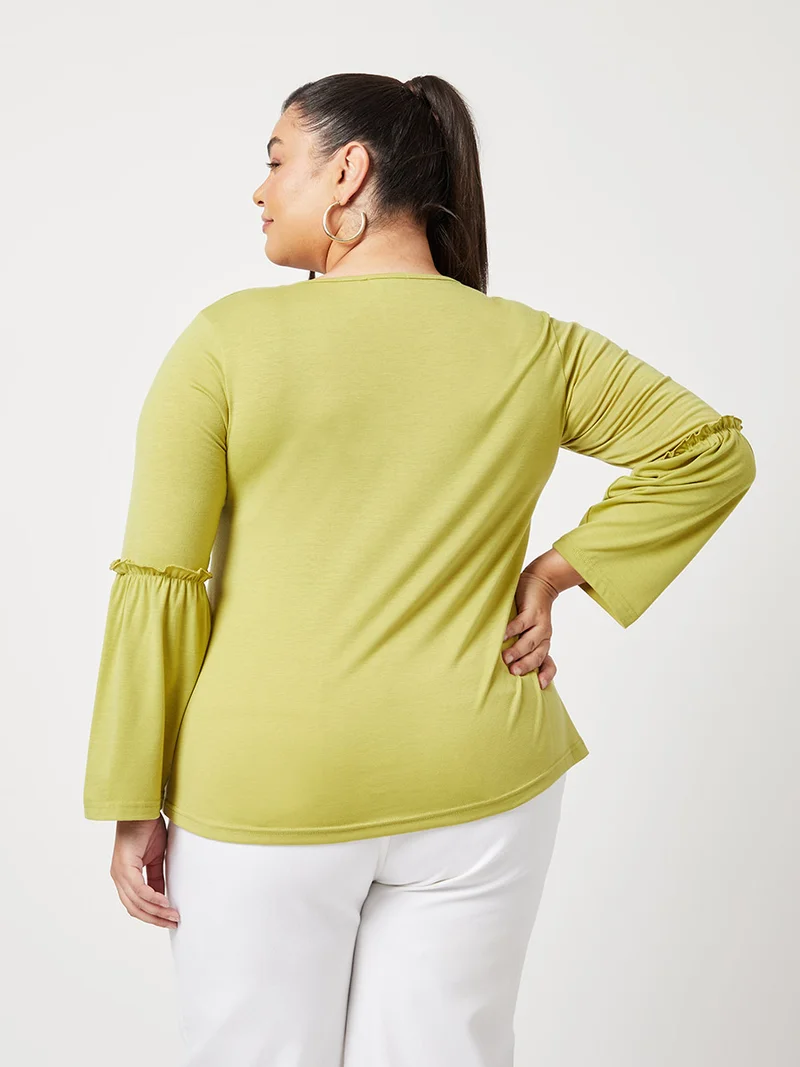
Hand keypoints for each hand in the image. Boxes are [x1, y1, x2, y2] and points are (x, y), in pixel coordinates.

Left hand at [110, 815, 179, 927]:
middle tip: (173, 923)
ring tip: (173, 915)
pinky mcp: (125, 867)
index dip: (152, 915)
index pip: (135, 905)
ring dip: (156, 912)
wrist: (141, 809)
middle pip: (134, 909)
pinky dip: (153, 898)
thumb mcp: (155, 858)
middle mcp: (118, 878)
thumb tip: (163, 896)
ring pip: (136, 903)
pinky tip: (165, 902)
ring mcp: (119, 873)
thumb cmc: (147, 828)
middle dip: (155, 919)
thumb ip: (156, 877)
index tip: (169, 920)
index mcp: (124, 876)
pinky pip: (139, 890)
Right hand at [501, 569, 558, 688]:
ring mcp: (539, 624)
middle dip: (526, 665)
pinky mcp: (532, 611)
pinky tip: (502, 635)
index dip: (546, 675)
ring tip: (505, 657)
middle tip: (513, 672)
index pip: (548, 663)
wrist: (540, 582)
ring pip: (531, 641)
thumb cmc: (528, 610)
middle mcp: (543, 636)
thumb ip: (519, 644)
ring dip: (518, 650)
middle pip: (538, 656)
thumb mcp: (528, 630)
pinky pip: (522, 623)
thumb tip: (501, 663)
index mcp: (542, 643)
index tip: (540, 686)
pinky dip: (512, 630)